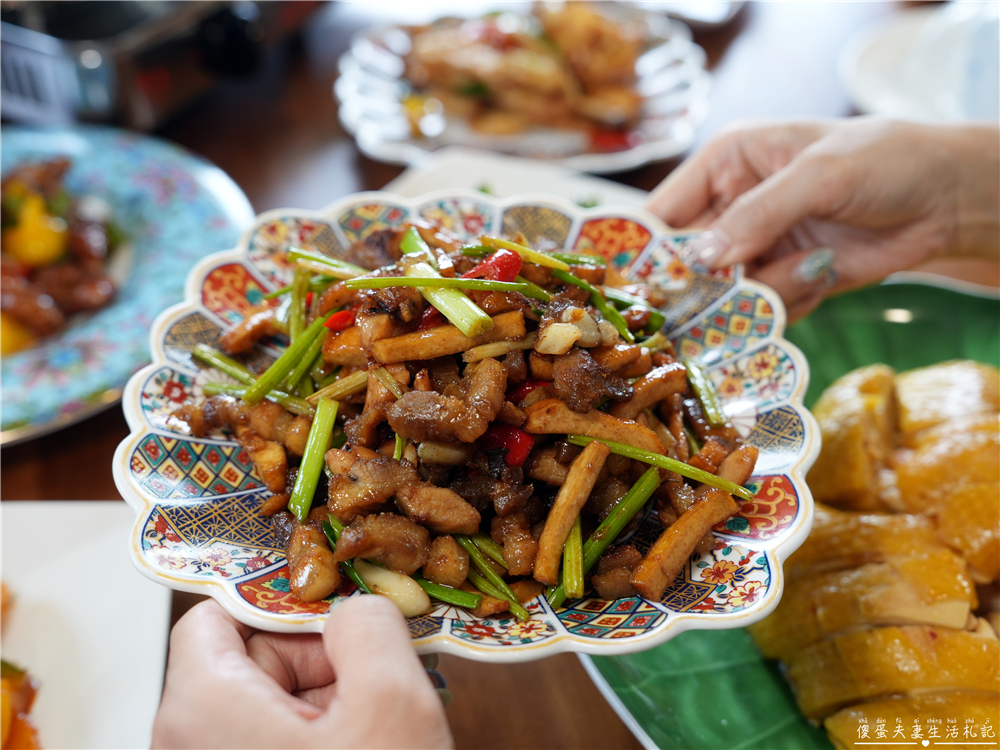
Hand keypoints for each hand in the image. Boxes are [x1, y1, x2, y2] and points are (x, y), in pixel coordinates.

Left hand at [152, 596, 452, 748]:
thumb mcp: (392, 703)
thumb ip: (371, 625)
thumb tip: (355, 607)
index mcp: (202, 708)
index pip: (218, 614)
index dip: (284, 604)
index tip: (344, 619)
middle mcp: (186, 745)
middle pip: (250, 659)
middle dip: (322, 662)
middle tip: (378, 685)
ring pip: (271, 706)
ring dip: (332, 704)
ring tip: (382, 733)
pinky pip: (275, 746)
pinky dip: (324, 740)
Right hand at [646, 118, 999, 319]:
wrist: (945, 199)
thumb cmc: (885, 161)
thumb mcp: (819, 175)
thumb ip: (757, 215)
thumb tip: (702, 259)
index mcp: (723, 166)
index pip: (661, 213)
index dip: (645, 252)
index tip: (646, 288)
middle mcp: (728, 210)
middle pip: (684, 266)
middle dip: (705, 287)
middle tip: (728, 296)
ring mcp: (754, 251)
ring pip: (723, 297)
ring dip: (761, 294)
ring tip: (810, 266)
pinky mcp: (779, 284)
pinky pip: (760, 313)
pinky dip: (788, 305)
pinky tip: (822, 275)